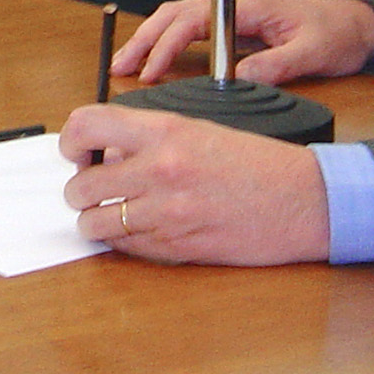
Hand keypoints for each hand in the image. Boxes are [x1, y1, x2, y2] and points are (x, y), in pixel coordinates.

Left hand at [60, 104, 330, 264]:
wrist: (303, 200)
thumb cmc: (257, 163)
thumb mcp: (199, 129)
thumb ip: (148, 137)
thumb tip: (106, 151)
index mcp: (165, 131)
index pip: (86, 125)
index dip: (71, 140)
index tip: (75, 151)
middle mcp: (160, 170)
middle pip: (81, 185)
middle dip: (81, 189)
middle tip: (95, 187)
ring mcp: (166, 213)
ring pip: (95, 223)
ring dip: (96, 219)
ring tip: (113, 212)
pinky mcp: (176, 248)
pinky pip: (125, 247)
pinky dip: (122, 240)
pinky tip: (139, 228)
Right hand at [114, 0, 373, 85]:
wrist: (358, 28)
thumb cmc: (337, 35)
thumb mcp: (311, 53)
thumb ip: (275, 65)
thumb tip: (237, 80)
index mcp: (247, 6)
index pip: (193, 20)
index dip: (167, 44)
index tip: (150, 70)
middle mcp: (234, 7)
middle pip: (175, 15)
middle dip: (144, 39)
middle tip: (118, 67)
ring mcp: (232, 17)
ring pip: (178, 21)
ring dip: (150, 40)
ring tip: (125, 65)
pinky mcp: (235, 30)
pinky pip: (191, 32)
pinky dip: (167, 45)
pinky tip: (155, 64)